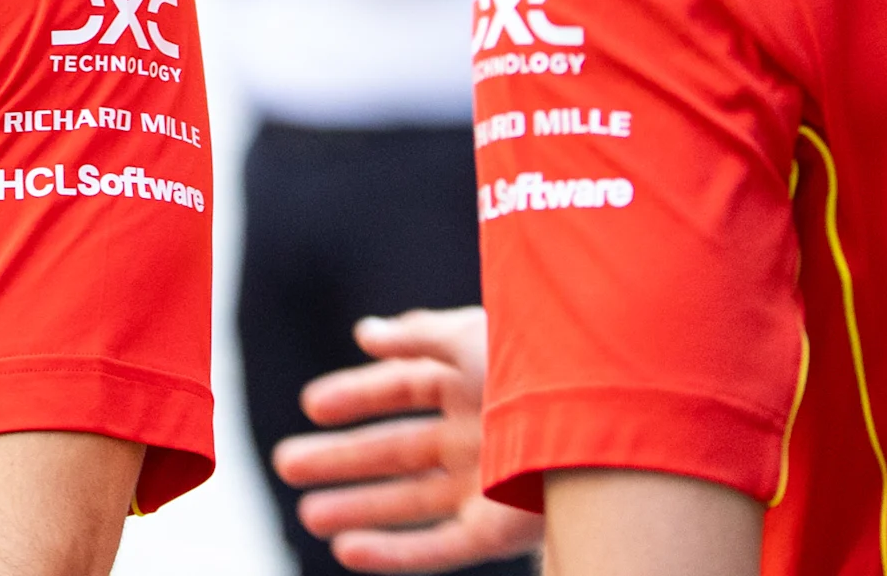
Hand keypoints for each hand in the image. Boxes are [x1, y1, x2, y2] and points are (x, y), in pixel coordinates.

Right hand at [272, 308, 539, 573]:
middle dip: (340, 458)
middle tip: (285, 463)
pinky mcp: (496, 531)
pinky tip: (348, 551)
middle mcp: (476, 436)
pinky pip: (436, 546)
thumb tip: (364, 333)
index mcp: (474, 384)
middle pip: (395, 449)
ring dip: (356, 507)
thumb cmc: (541, 368)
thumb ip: (417, 336)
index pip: (402, 389)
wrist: (601, 420)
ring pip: (407, 501)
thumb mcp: (472, 338)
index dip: (355, 395)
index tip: (310, 406)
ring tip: (307, 514)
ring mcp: (484, 485)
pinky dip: (391, 551)